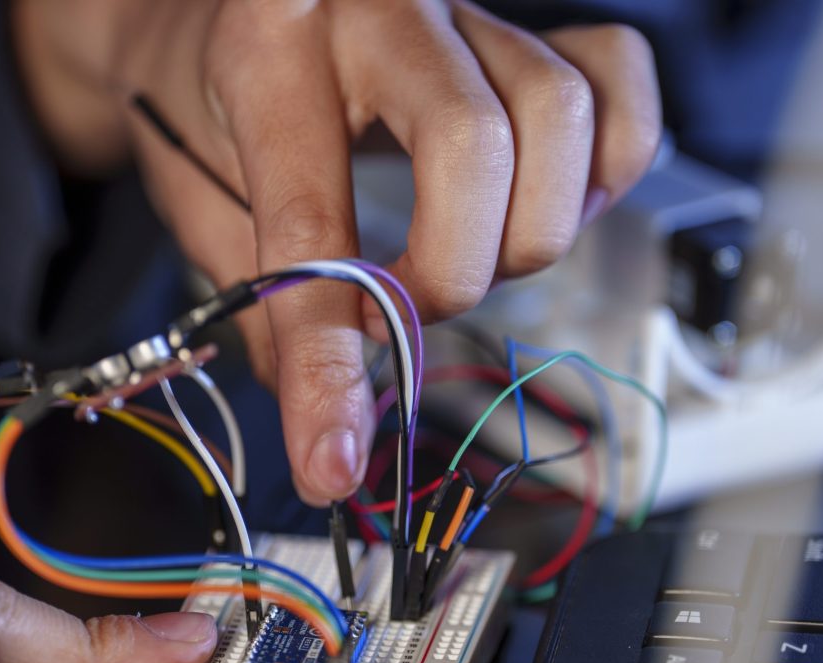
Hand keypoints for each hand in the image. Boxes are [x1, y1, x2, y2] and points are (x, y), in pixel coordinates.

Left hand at [12, 0, 660, 504]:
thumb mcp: (203, 206)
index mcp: (265, 47)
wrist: (227, 15)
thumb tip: (333, 429)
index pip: (313, 226)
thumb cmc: (211, 107)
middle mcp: (378, 5)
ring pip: (559, 119)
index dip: (327, 363)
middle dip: (451, 273)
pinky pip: (619, 80)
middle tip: (410, 302)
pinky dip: (606, 168)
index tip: (331, 458)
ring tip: (468, 251)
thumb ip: (264, 308)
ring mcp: (465, 8)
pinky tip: (539, 201)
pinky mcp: (527, 23)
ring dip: (525, 231)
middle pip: (476, 147)